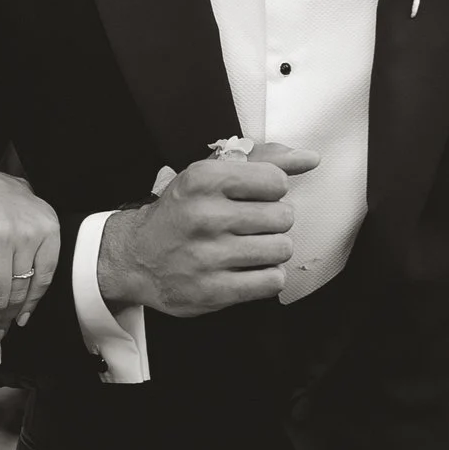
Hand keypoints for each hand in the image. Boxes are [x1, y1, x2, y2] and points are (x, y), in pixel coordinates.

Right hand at [95, 145, 318, 319]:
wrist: (137, 256)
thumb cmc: (181, 212)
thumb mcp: (212, 174)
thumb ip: (264, 161)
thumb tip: (311, 158)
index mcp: (203, 179)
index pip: (276, 180)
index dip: (271, 190)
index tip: (253, 198)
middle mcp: (204, 216)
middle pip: (284, 217)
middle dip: (273, 221)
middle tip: (250, 226)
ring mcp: (207, 257)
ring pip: (282, 250)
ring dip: (272, 250)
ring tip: (249, 248)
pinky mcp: (212, 291)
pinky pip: (272, 281)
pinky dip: (267, 276)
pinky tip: (247, 270)